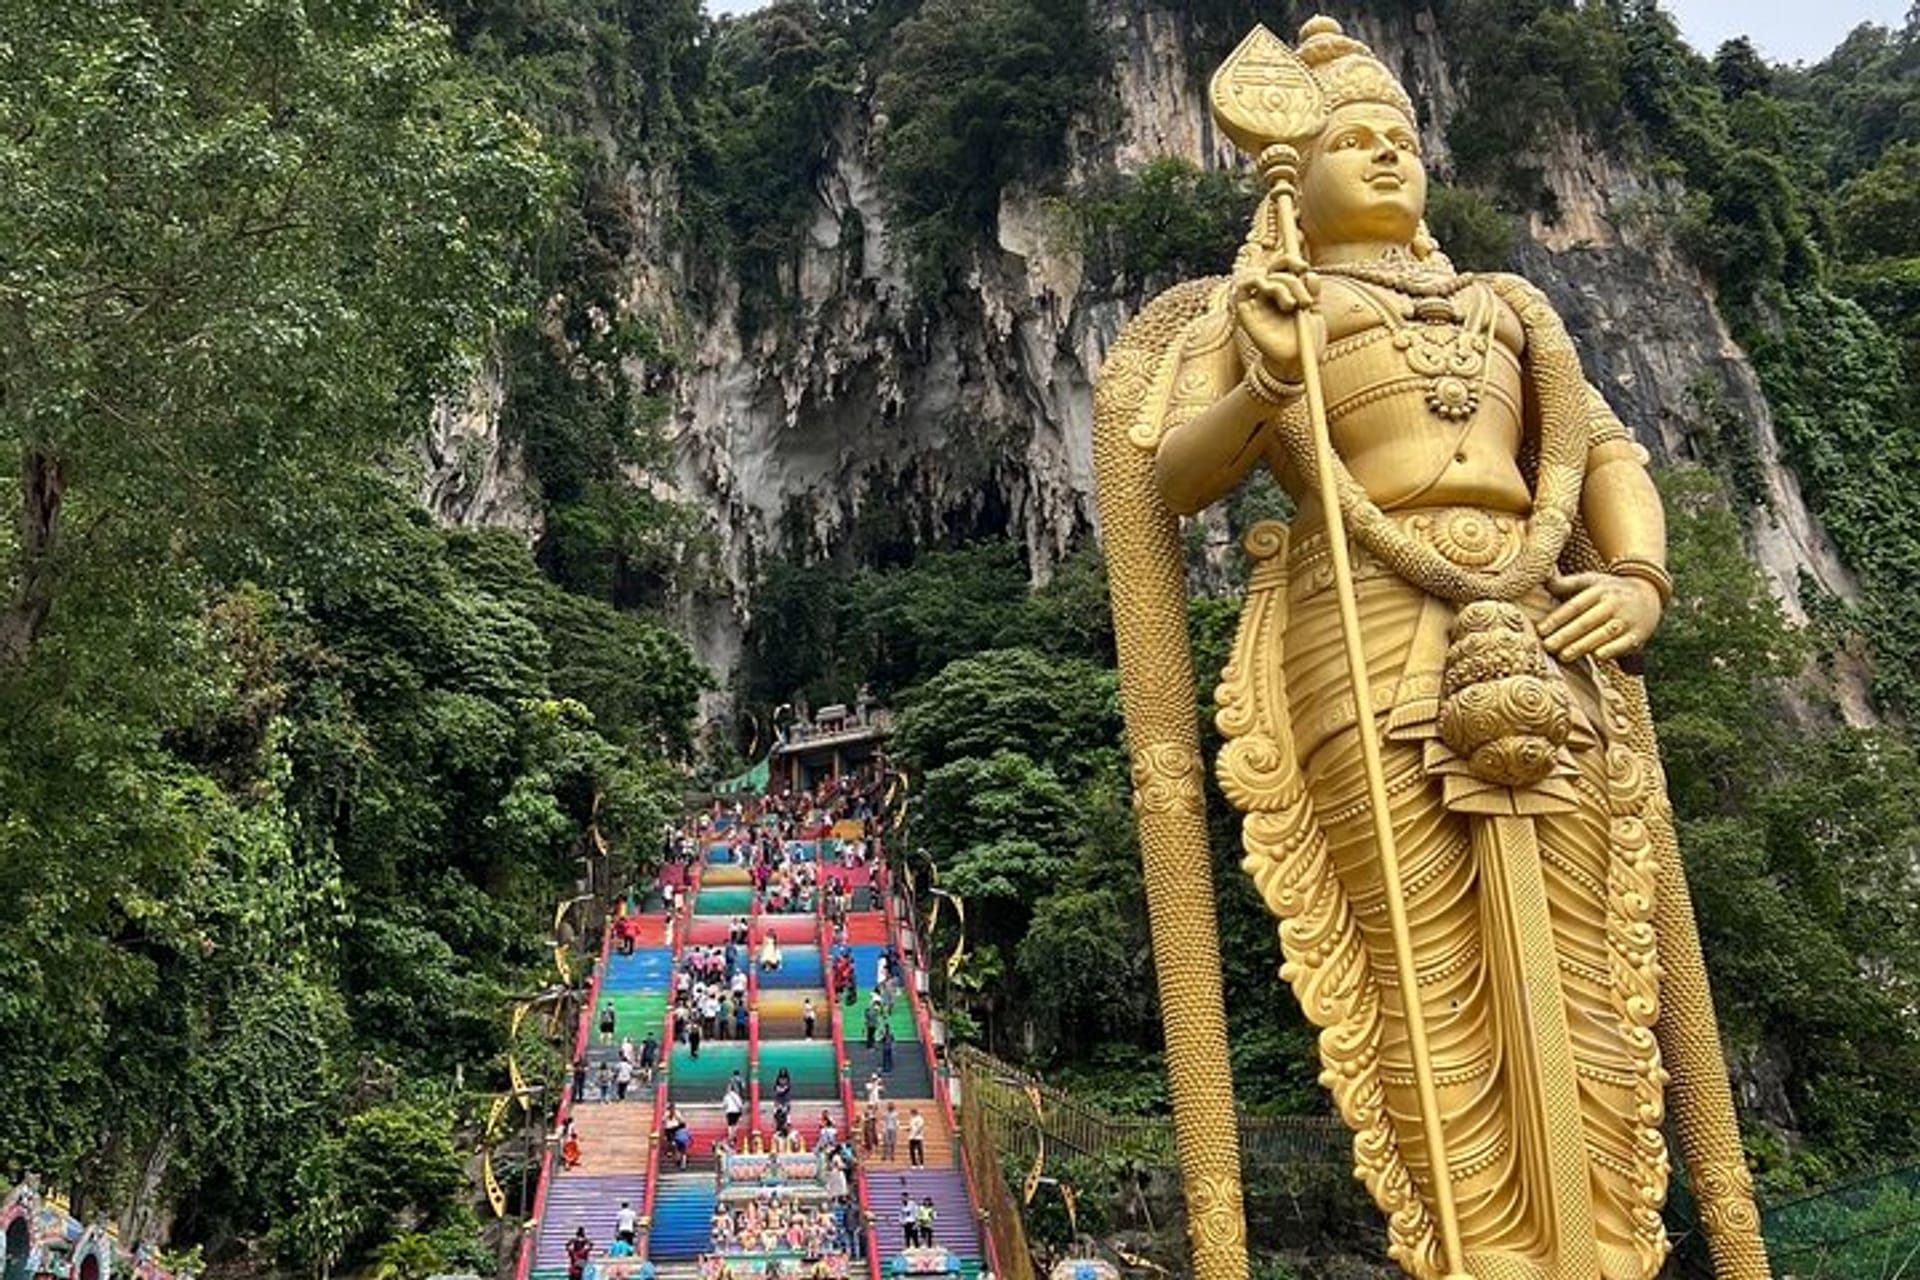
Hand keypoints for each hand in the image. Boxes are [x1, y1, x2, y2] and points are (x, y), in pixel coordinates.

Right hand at [1232, 248, 1321, 384]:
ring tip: (1292, 306)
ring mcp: (1257, 303)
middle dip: (1294, 281)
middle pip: (1276, 271)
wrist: (1295, 365)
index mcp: (1287, 291)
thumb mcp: (1315, 313)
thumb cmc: (1305, 342)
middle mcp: (1270, 295)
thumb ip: (1313, 292)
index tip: (1304, 267)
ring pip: (1264, 278)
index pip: (1284, 266)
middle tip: (1305, 301)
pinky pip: (1241, 287)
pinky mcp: (1245, 312)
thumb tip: (1310, 273)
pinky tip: (1267, 291)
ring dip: (1281, 286)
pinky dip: (1253, 281)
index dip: (1291, 261)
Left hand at [1539, 572, 1662, 662]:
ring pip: (1603, 633)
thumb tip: (1546, 580)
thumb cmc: (1610, 590)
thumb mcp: (1592, 581)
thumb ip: (1569, 583)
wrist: (1649, 594)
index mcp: (1599, 590)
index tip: (1540, 630)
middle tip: (1547, 646)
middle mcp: (1613, 604)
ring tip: (1563, 656)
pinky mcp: (1638, 634)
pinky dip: (1612, 650)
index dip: (1557, 618)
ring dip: (1583, 645)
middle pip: (1586, 621)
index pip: (1575, 605)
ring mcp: (1627, 619)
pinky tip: (1597, 656)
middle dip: (1566, 635)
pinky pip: (1625, 643)